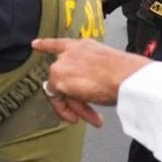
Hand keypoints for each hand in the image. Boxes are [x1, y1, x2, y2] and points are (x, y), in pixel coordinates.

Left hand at [32, 38, 151, 127]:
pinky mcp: (59, 81)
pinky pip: (57, 99)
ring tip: (92, 118)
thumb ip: (92, 72)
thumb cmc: (127, 73)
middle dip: (76, 96)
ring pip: (60, 89)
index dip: (45, 44)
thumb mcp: (107, 67)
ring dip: (75, 106)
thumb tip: (90, 86)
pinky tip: (73, 118)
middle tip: (90, 111)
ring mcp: (62, 65)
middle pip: (62, 76)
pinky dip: (65, 110)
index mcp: (83, 46)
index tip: (35, 44)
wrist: (126, 77)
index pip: (60, 43)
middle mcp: (70, 53)